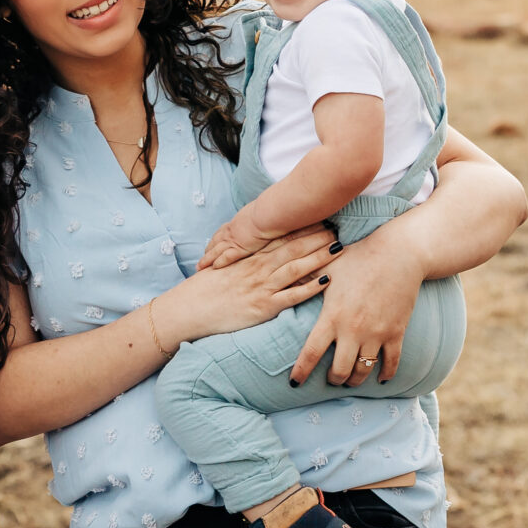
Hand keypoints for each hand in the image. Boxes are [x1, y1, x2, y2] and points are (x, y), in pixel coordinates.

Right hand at [155, 227, 337, 344]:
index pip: (280, 238)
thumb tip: (263, 253)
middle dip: (316, 238)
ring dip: (318, 257)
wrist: (189, 309)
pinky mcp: (263, 306)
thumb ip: (245, 259)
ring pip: (295, 268)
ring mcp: (262, 286)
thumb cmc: (207, 290)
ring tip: (337, 248)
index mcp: (250, 258)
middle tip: (337, 228)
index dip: (301, 228)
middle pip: (292, 249)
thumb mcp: (226, 269)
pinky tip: (326, 281)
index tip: (319, 218)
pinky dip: (310, 288)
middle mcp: (258, 269)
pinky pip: (291, 296)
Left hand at [200, 208, 274, 270]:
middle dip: (208, 250)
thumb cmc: (266, 211)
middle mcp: (231, 231)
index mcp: (236, 222)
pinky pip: (225, 257)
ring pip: (215, 251)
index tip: (212, 243)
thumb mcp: (258, 212)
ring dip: (206, 259)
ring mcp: (233, 240)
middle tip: (202, 256)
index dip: (217, 238)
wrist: (267, 214)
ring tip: (200, 266)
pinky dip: (219, 262)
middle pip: (215, 241)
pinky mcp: (239, 248)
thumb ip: (256, 217)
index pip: (223, 231)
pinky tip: (213, 267)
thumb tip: (260, 216)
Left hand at [291, 235, 423, 385]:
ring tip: (351, 380)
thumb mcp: (329, 266)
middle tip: (331, 379)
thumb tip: (287, 279)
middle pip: (339, 370)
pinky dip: (386, 374)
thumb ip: (308, 278)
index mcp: (332, 316)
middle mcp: (353, 330)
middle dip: (333, 379)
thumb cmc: (360, 257)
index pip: (311, 353)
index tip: (294, 384)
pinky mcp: (396, 333)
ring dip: (355, 380)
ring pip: (363, 371)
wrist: (400, 253)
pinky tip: (381, 379)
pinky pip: (391, 363)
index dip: (301, 372)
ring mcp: (376, 334)